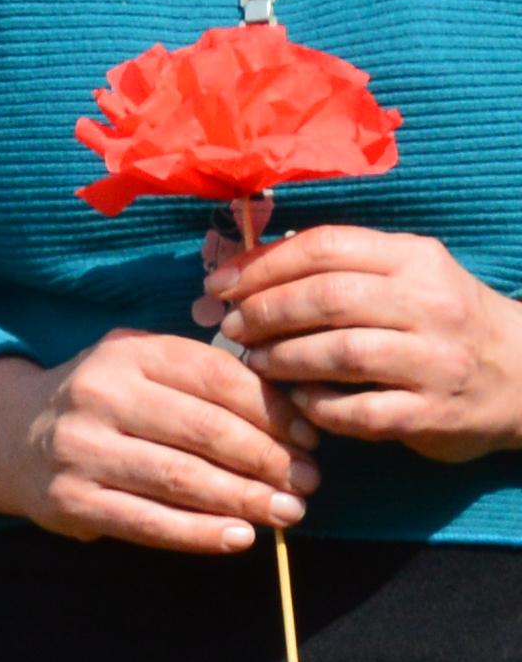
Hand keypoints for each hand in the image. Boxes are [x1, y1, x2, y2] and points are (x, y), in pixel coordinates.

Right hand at [0, 333, 318, 552]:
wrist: (10, 436)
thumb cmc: (105, 401)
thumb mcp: (143, 367)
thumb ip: (204, 379)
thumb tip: (293, 420)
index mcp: (128, 353)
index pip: (218, 378)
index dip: (274, 411)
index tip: (311, 439)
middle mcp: (98, 395)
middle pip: (205, 431)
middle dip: (269, 461)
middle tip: (308, 483)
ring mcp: (79, 449)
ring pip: (181, 480)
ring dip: (246, 500)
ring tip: (288, 513)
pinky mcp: (70, 500)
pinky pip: (148, 522)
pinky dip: (202, 534)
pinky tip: (241, 536)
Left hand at [210, 222, 521, 459]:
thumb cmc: (443, 319)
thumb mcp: (405, 275)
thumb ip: (338, 267)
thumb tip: (241, 267)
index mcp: (415, 260)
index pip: (327, 247)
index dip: (261, 264)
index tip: (219, 284)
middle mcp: (431, 305)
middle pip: (329, 298)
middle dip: (266, 312)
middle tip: (233, 327)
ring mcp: (437, 361)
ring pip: (343, 353)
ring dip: (285, 358)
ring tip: (257, 362)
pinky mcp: (435, 414)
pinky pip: (361, 411)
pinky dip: (318, 406)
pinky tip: (298, 400)